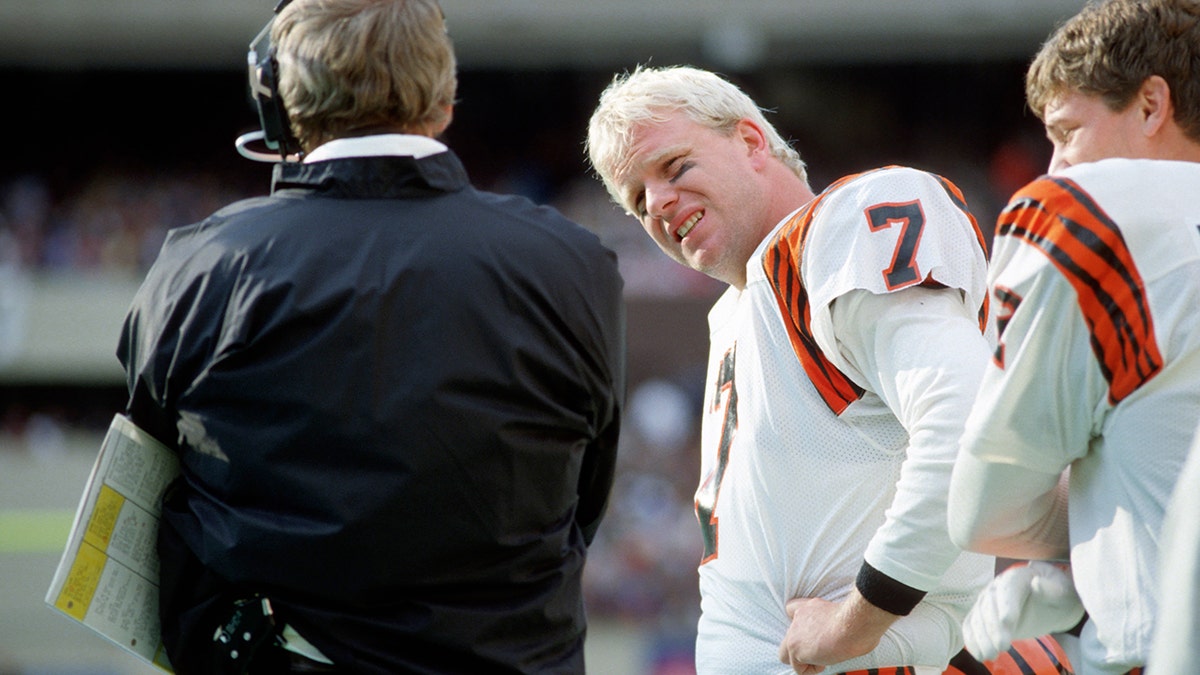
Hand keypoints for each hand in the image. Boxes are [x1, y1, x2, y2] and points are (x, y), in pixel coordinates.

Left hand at [778, 592, 891, 673]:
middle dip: (799, 649)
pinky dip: (811, 670)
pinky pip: (798, 668)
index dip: (799, 624)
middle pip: (786, 637)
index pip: (791, 609)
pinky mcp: (796, 649)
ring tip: (824, 658)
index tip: (811, 633)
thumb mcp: (844, 614)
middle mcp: (799, 617)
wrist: (854, 624)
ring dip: (804, 661)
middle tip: (818, 651)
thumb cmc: (858, 621)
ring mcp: (794, 633)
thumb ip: (834, 620)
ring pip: (786, 655)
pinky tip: (824, 663)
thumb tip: (847, 630)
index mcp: (811, 607)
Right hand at [963, 561, 1084, 661]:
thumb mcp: (1063, 592)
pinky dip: (971, 640)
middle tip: (1001, 647)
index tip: (1008, 622)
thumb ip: (1052, 589)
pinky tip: (979, 654)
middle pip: (989, 605)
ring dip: (981, 638)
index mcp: (1016, 578)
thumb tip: (1037, 583)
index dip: (1006, 605)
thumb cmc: (1059, 596)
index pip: (1008, 589)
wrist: (1050, 603)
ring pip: (978, 618)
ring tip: (990, 655)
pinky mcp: (984, 618)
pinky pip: (971, 626)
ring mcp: (987, 602)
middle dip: (993, 627)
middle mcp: (996, 588)